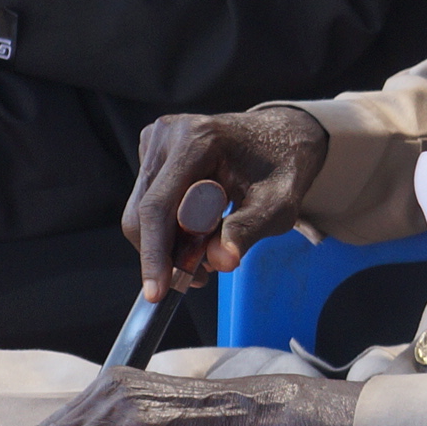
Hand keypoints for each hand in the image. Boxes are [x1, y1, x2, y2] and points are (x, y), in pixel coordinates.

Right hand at [121, 108, 329, 300]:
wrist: (282, 136)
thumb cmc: (283, 167)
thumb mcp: (279, 203)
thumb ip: (249, 229)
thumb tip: (220, 260)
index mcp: (196, 139)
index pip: (158, 206)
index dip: (154, 253)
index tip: (157, 291)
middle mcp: (168, 133)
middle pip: (143, 212)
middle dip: (165, 253)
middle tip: (202, 275)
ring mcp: (157, 140)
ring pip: (142, 211)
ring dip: (170, 242)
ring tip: (210, 247)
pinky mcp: (154, 152)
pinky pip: (148, 202)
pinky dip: (170, 226)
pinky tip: (202, 225)